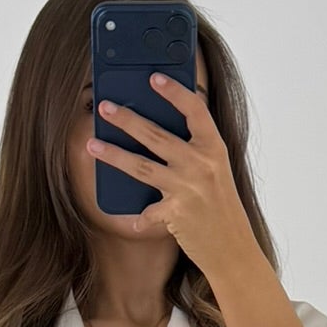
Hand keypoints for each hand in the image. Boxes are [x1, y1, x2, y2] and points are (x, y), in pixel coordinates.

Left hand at [86, 73, 259, 280]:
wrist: (234, 249)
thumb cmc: (222, 207)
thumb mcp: (216, 171)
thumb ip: (195, 149)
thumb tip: (156, 130)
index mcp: (214, 148)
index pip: (195, 110)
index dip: (174, 91)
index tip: (154, 78)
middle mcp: (201, 165)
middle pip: (156, 136)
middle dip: (127, 119)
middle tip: (104, 106)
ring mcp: (188, 189)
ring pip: (141, 167)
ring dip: (113, 154)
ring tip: (92, 145)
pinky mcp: (176, 214)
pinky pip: (147, 212)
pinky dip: (137, 216)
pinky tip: (129, 217)